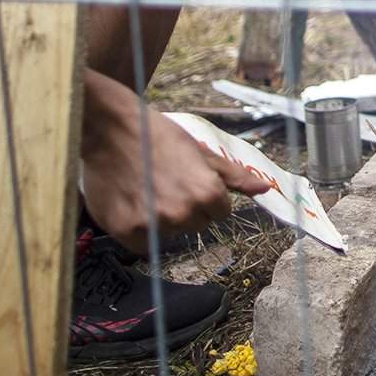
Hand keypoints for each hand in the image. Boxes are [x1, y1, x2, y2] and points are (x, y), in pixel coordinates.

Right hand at [82, 83, 270, 254]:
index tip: (186, 179)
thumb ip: (234, 176)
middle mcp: (184, 213)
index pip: (220, 213)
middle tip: (164, 183)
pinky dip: (140, 231)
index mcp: (208, 193)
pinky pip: (145, 246)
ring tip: (146, 190)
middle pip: (196, 225)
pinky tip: (132, 205)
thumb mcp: (201, 152)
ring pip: (171, 234)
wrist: (110, 129)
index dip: (205, 196)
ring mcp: (154, 225)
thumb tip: (265, 190)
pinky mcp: (127, 232)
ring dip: (162, 220)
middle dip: (185, 208)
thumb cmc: (158, 136)